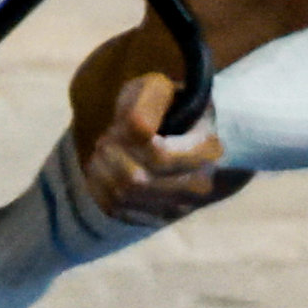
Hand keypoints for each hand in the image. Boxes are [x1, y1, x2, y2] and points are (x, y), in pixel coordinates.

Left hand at [77, 71, 238, 224]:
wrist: (183, 136)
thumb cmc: (167, 107)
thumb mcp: (159, 88)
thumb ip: (150, 99)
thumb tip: (141, 130)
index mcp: (208, 149)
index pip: (158, 156)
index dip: (129, 138)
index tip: (125, 122)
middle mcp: (199, 184)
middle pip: (135, 179)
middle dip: (111, 154)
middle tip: (107, 137)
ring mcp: (179, 206)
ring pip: (123, 196)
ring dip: (102, 169)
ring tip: (103, 151)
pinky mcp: (157, 218)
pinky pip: (115, 209)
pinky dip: (99, 186)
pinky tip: (102, 169)